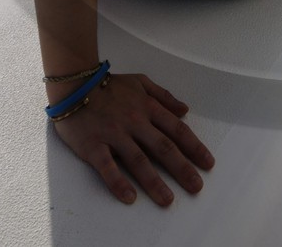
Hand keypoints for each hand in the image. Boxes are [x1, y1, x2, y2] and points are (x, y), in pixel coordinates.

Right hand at [51, 73, 215, 205]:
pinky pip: (107, 167)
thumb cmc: (109, 86)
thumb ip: (164, 96)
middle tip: (196, 186)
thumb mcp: (140, 82)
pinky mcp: (93, 146)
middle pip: (163, 148)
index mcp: (148, 108)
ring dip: (154, 182)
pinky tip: (130, 197)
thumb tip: (185, 110)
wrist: (74, 84)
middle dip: (182, 168)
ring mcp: (114, 135)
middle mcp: (135, 122)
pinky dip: (118, 182)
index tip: (207, 163)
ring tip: (167, 200)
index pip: (176, 130)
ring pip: (138, 160)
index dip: (194, 148)